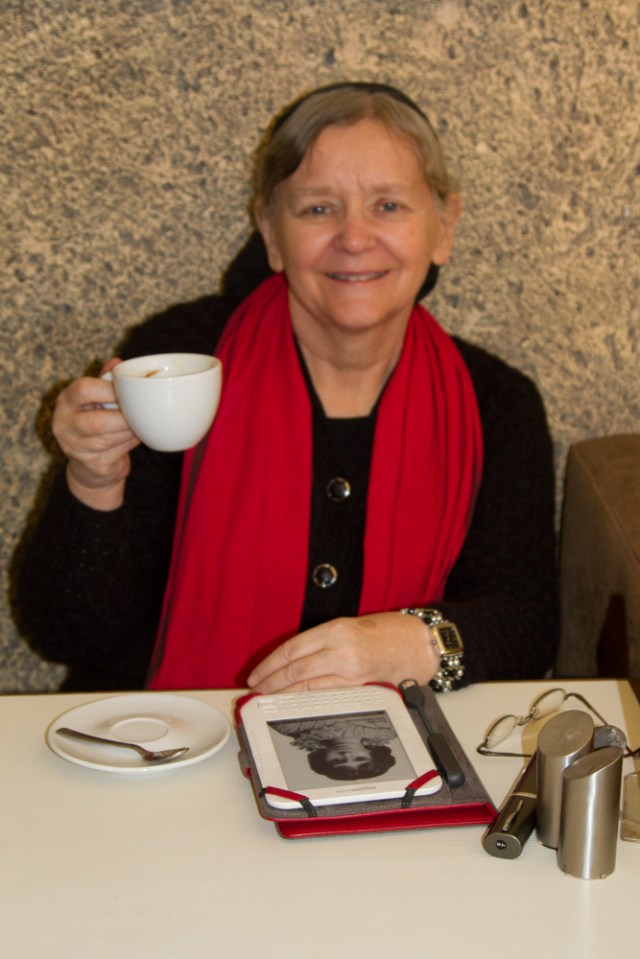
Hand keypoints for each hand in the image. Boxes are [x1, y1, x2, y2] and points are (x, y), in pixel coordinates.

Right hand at [53, 358, 140, 509]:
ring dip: (130, 430)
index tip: (128, 391)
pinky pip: (117, 451)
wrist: (89, 466)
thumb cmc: (94, 423)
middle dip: (123, 417)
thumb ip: (104, 381)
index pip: (83, 390)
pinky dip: (131, 442)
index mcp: (65, 402)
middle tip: (139, 411)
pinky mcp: (91, 464)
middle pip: (97, 421)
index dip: (110, 389)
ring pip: (109, 438)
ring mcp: (75, 447)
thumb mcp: (94, 400)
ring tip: (141, 422)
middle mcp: (64, 425)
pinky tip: (137, 436)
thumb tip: (118, 362)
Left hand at [246, 611, 439, 692]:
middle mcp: (341, 650)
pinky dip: (308, 702)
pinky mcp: (361, 688)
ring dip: (285, 696)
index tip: (256, 675)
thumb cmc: (385, 631)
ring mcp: (352, 671)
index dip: (270, 664)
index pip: (292, 649)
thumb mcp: (349, 626)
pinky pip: (328, 696)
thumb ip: (322, 642)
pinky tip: (296, 706)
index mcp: (335, 629)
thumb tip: (291, 662)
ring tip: (269, 701)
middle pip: (296, 670)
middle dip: (272, 683)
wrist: (417, 643)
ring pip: (309, 687)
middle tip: (256, 692)